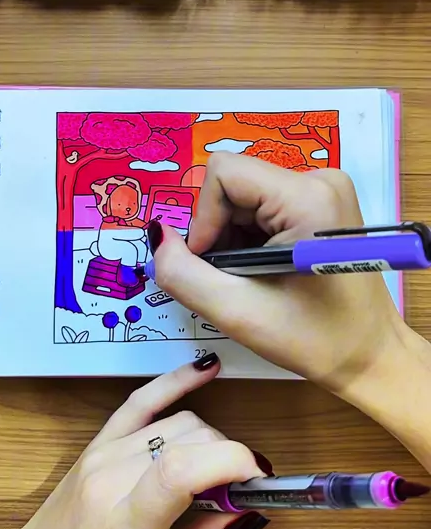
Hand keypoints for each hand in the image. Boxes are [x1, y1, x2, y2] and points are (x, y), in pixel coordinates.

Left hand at [1, 358, 267, 528]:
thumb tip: (246, 515)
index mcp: (122, 528)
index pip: (180, 471)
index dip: (229, 461)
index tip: (258, 477)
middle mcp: (110, 480)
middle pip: (188, 440)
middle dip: (229, 459)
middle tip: (244, 491)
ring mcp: (103, 454)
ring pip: (179, 421)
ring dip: (211, 440)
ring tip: (220, 472)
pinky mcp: (100, 440)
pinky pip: (143, 397)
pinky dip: (177, 382)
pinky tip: (205, 371)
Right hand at [149, 153, 407, 398]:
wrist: (371, 356)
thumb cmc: (316, 339)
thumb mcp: (237, 312)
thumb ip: (183, 273)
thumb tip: (157, 236)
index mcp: (307, 197)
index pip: (223, 172)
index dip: (203, 218)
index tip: (210, 263)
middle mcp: (320, 179)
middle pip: (234, 183)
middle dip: (219, 229)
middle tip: (232, 276)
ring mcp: (325, 187)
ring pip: (245, 193)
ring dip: (234, 235)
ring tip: (252, 276)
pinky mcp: (323, 200)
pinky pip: (264, 202)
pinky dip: (251, 235)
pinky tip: (265, 268)